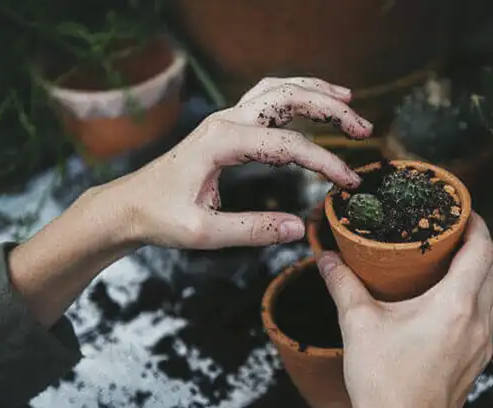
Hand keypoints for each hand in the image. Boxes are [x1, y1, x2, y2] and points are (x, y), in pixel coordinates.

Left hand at [8, 77, 371, 327]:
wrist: (128, 205)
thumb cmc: (160, 218)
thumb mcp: (204, 233)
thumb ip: (252, 230)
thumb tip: (298, 228)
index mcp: (222, 142)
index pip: (288, 145)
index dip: (325, 162)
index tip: (349, 183)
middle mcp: (226, 120)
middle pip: (288, 98)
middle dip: (331, 109)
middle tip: (364, 128)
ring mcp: (226, 118)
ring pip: (278, 89)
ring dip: (316, 92)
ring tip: (349, 101)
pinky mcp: (226, 125)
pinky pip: (266, 97)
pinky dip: (295, 94)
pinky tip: (313, 100)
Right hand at [318, 214, 492, 407]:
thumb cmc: (383, 383)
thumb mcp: (358, 324)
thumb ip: (343, 284)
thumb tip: (327, 259)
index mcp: (455, 305)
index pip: (482, 249)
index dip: (477, 224)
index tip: (462, 211)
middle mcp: (477, 322)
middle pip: (492, 268)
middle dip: (478, 244)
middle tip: (452, 232)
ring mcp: (481, 345)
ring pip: (492, 295)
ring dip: (478, 273)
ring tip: (449, 263)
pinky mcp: (476, 363)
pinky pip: (485, 319)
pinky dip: (475, 300)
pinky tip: (447, 304)